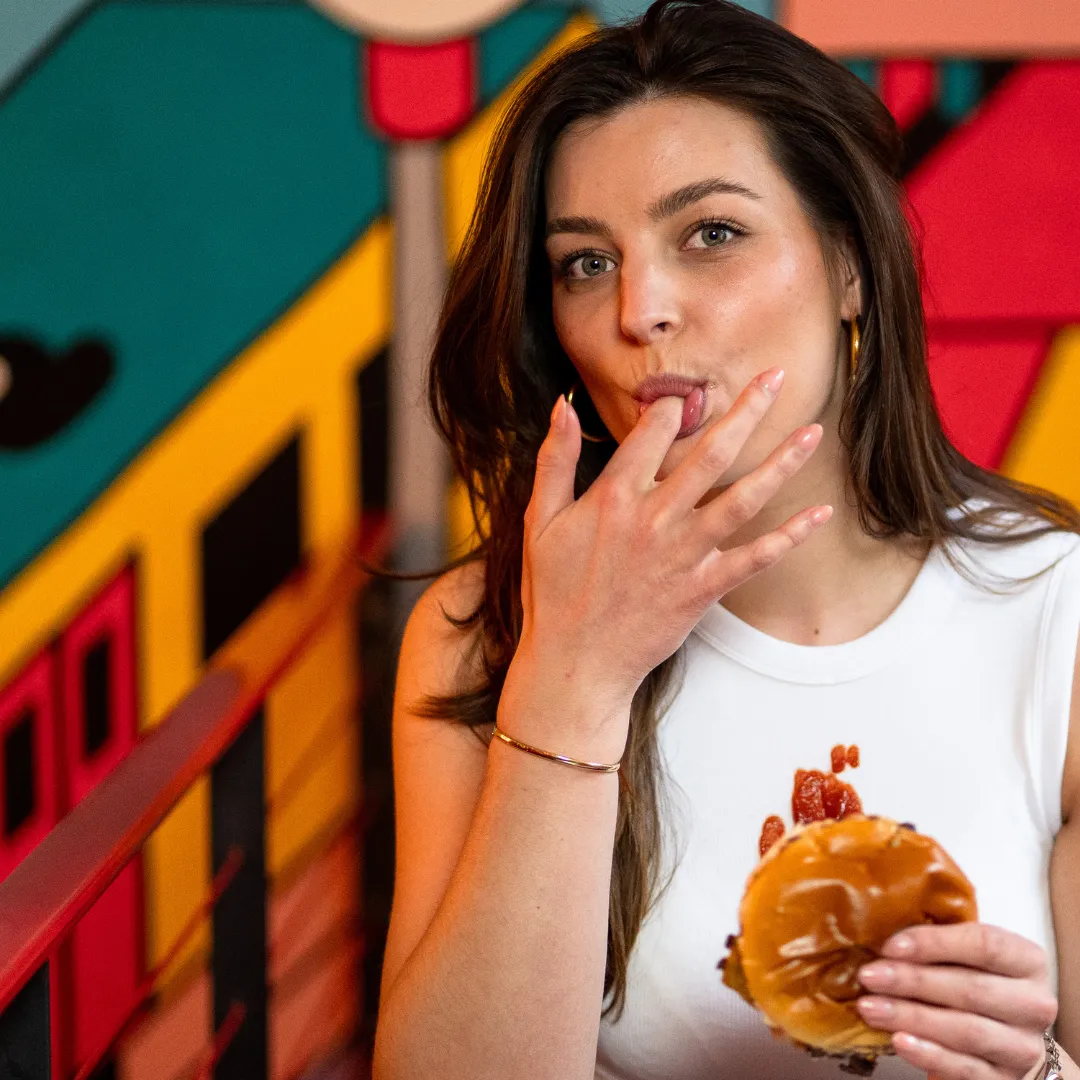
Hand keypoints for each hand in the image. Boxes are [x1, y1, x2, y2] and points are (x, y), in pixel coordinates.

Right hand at [504, 367, 830, 746]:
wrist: (575, 662)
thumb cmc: (552, 592)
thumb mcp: (540, 520)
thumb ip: (554, 460)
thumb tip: (563, 405)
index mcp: (614, 496)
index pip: (654, 431)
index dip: (673, 406)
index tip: (688, 394)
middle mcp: (655, 517)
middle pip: (711, 452)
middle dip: (747, 410)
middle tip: (775, 377)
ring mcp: (683, 554)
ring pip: (743, 498)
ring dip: (781, 463)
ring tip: (812, 432)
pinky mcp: (703, 588)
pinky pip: (755, 558)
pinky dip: (789, 537)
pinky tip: (819, 514)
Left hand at [855, 923, 1057, 1078]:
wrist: (997, 1039)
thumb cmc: (971, 983)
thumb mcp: (962, 957)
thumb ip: (936, 944)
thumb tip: (881, 936)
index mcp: (1026, 961)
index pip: (984, 944)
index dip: (934, 943)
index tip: (890, 946)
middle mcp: (1034, 1004)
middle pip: (972, 989)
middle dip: (913, 981)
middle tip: (868, 976)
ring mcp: (1024, 1047)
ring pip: (967, 1031)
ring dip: (912, 1018)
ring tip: (870, 1008)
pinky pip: (967, 1070)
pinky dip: (930, 1055)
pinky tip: (899, 1041)